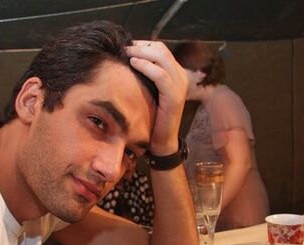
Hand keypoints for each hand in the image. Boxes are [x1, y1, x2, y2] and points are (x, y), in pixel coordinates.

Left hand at [126, 41, 187, 155]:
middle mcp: (180, 76)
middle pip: (161, 49)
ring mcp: (179, 85)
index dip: (142, 44)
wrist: (162, 141)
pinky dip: (146, 66)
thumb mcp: (149, 92)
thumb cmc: (152, 117)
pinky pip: (160, 75)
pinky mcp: (174, 96)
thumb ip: (144, 77)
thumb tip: (126, 61)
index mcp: (175, 73)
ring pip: (161, 57)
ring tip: (126, 53)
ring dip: (141, 52)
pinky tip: (133, 64)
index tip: (125, 46)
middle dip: (140, 45)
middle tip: (123, 47)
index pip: (160, 49)